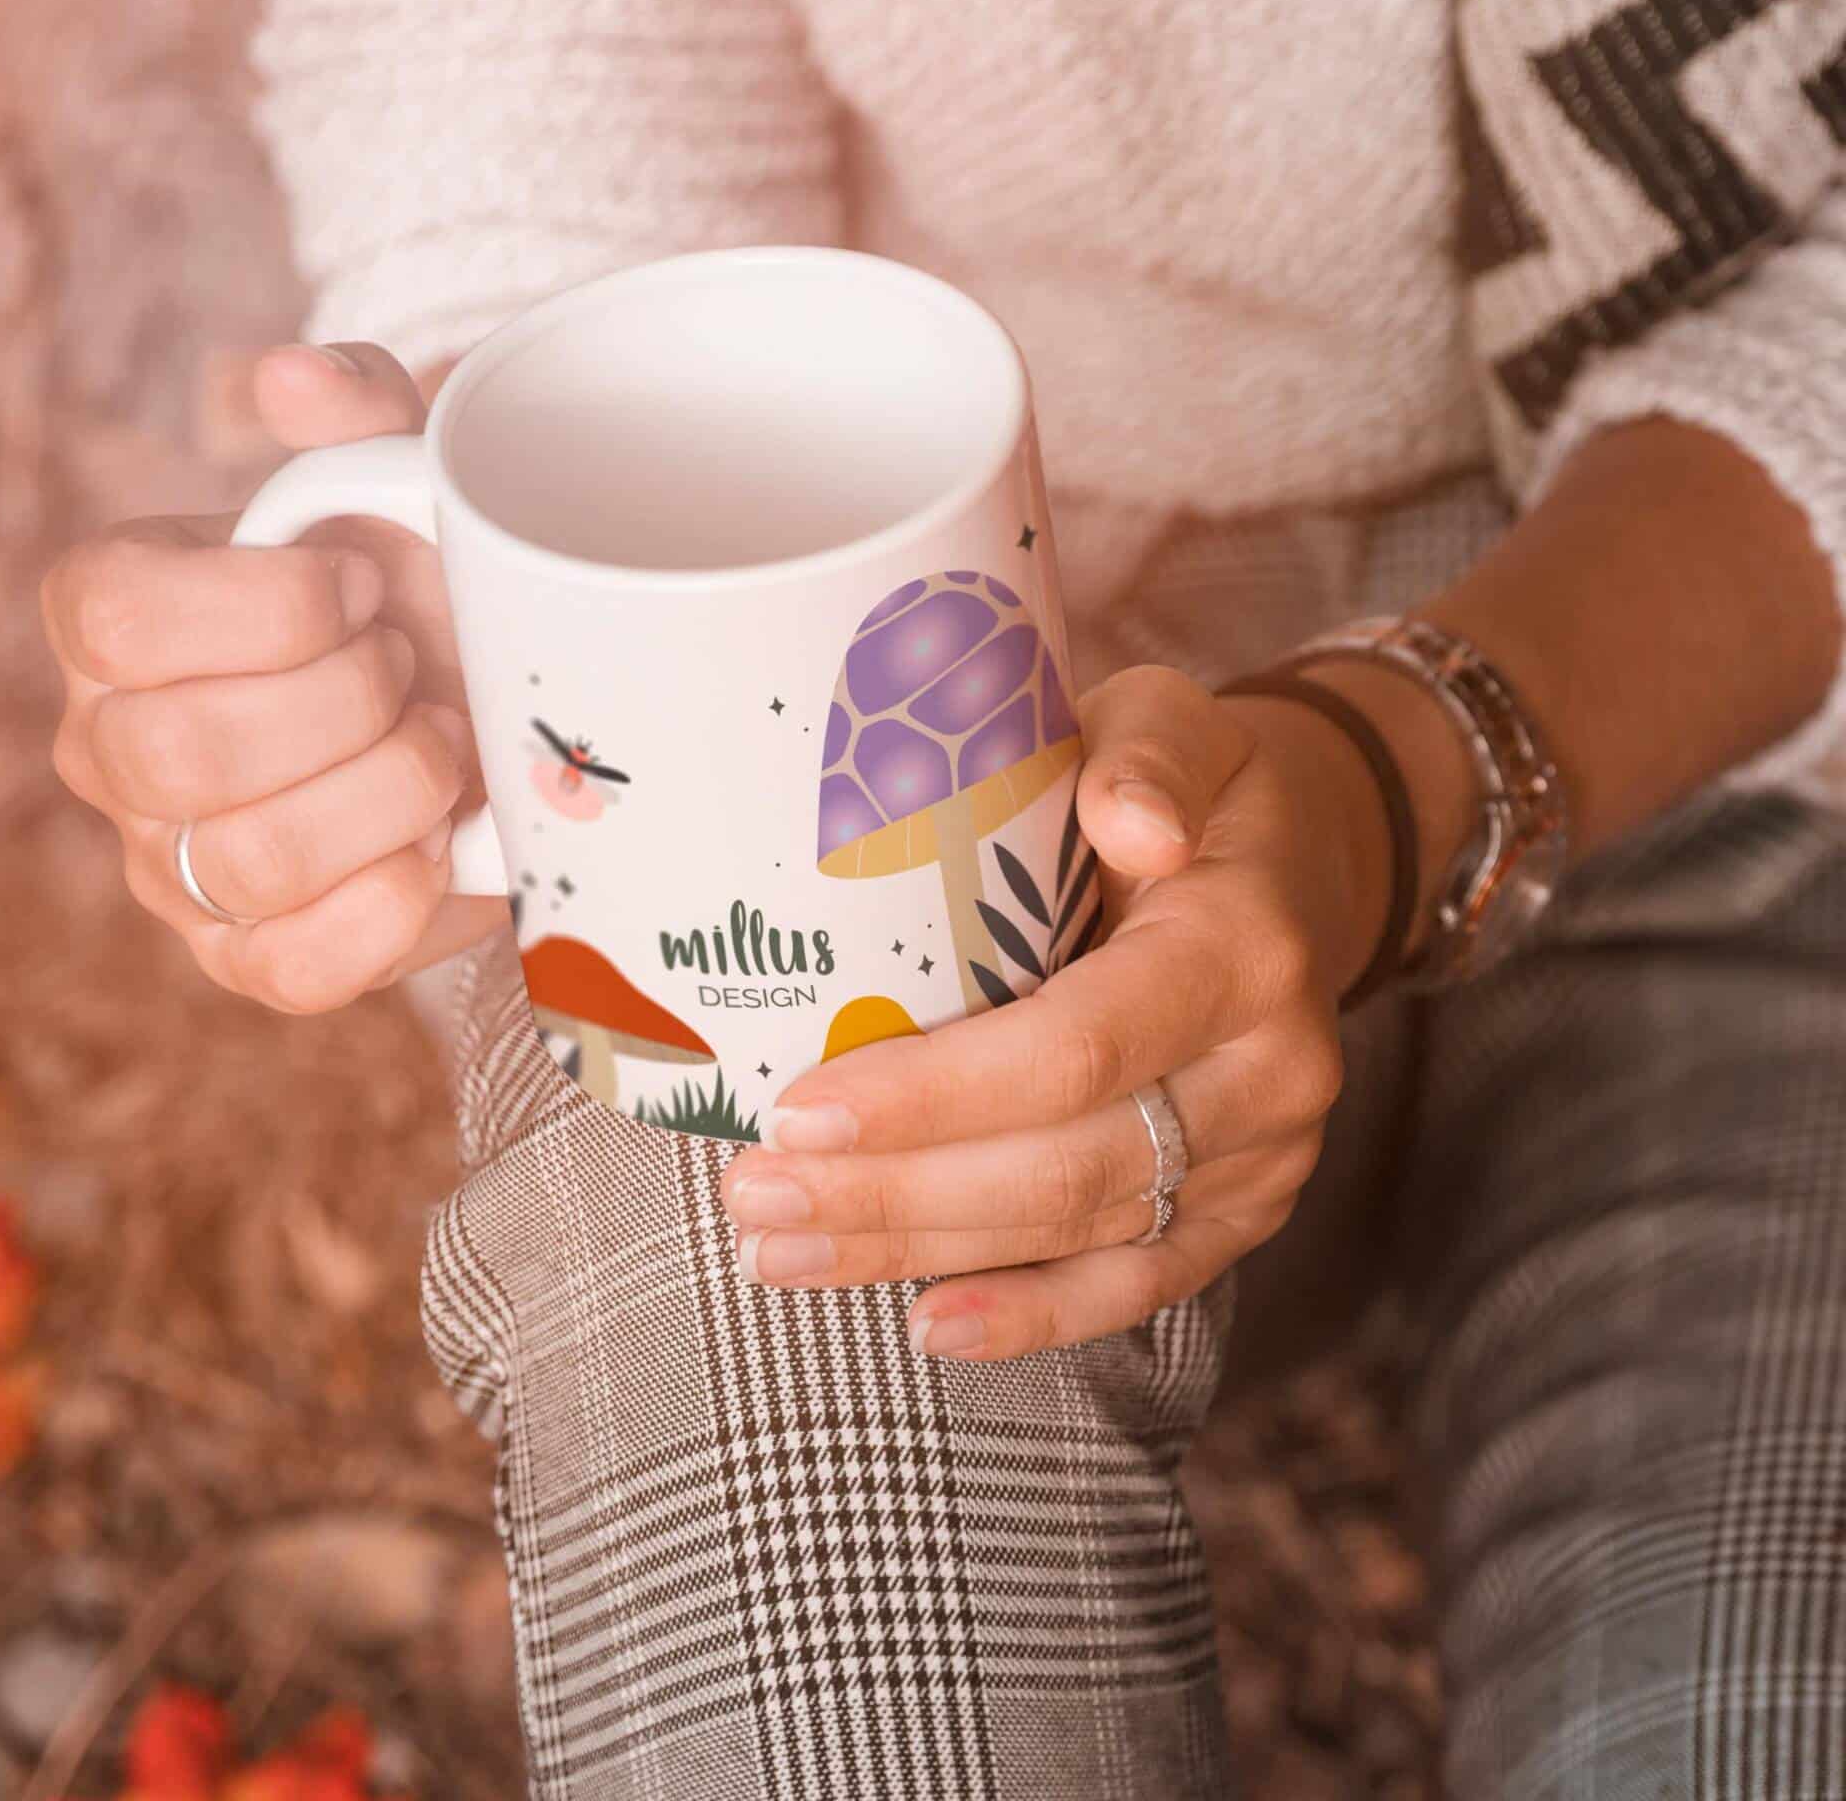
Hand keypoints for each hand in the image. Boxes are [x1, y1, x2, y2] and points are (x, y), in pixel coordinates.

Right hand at [42, 343, 503, 1010]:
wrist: (472, 706)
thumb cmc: (413, 584)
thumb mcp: (397, 476)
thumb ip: (352, 411)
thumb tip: (293, 378)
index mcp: (110, 617)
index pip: (117, 619)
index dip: (274, 604)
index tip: (372, 582)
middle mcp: (112, 748)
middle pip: (182, 750)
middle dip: (347, 701)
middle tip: (413, 666)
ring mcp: (171, 868)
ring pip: (251, 860)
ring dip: (389, 793)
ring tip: (439, 744)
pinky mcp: (249, 960)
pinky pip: (300, 968)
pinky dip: (399, 902)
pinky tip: (441, 840)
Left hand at [718, 664, 1398, 1358]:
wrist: (1297, 867)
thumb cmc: (1197, 789)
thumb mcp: (1176, 724)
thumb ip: (1145, 755)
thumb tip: (1128, 819)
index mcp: (1242, 947)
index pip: (1075, 1047)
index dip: (935, 1096)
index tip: (798, 1110)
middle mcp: (1271, 1070)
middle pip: (1063, 1165)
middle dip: (894, 1194)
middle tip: (754, 1196)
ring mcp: (1264, 1157)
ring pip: (1079, 1233)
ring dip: (921, 1252)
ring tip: (783, 1249)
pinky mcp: (1244, 1210)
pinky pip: (1138, 1285)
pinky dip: (1031, 1317)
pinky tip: (928, 1325)